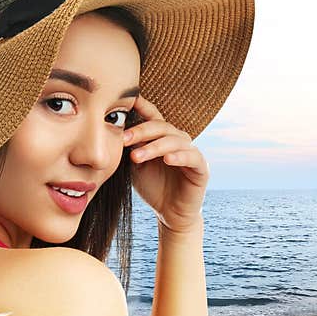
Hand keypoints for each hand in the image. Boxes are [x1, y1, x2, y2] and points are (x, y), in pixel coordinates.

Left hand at [123, 94, 208, 233]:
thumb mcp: (137, 166)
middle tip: (123, 139)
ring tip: (136, 157)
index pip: (153, 117)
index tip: (127, 100)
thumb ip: (132, 147)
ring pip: (174, 141)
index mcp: (163, 138)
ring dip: (154, 147)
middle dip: (141, 131)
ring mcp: (191, 152)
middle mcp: (179, 141)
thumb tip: (115, 129)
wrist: (169, 215)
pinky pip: (191, 157)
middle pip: (162, 126)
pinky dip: (179, 157)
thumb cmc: (153, 188)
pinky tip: (167, 160)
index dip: (142, 106)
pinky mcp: (201, 168)